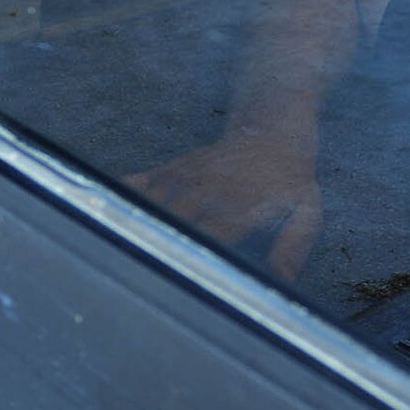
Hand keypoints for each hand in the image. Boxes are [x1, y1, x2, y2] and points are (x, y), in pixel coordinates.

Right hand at [123, 128, 322, 282]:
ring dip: (135, 227)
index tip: (175, 282)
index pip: (210, 238)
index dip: (192, 260)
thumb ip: (294, 246)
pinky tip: (102, 212)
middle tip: (135, 278)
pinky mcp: (175, 167)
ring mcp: (188, 176)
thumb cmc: (291, 177)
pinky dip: (123, 196)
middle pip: (174, 223)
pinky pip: (142, 182)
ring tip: (112, 255)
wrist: (273, 126)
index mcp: (240, 206)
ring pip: (153, 203)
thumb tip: (283, 281)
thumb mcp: (306, 210)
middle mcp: (209, 189)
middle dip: (157, 248)